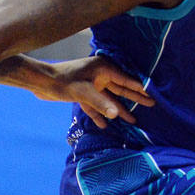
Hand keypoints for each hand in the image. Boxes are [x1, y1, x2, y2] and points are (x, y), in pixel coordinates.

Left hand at [28, 56, 154, 127]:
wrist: (41, 82)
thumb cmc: (62, 82)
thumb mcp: (82, 92)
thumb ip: (100, 103)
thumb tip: (116, 114)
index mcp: (103, 69)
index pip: (126, 80)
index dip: (140, 88)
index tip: (153, 95)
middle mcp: (100, 76)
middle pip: (121, 89)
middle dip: (135, 98)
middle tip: (152, 105)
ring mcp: (91, 85)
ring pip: (109, 99)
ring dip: (119, 110)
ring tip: (133, 120)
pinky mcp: (82, 94)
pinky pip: (95, 106)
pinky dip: (100, 114)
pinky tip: (106, 125)